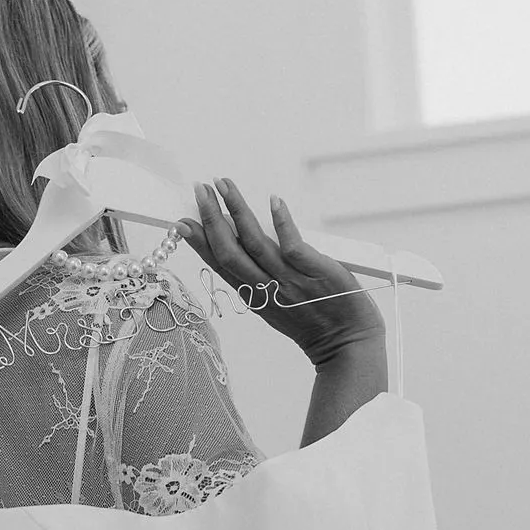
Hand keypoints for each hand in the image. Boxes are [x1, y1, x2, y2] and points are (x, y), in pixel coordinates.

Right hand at [179, 178, 387, 371]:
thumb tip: (243, 242)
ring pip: (255, 243)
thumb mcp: (276, 305)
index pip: (220, 265)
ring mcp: (290, 279)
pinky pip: (293, 244)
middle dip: (210, 219)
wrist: (347, 344)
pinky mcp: (315, 271)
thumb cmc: (314, 321)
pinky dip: (282, 221)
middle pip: (229, 251)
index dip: (199, 243)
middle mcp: (266, 288)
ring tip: (223, 184)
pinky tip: (272, 200)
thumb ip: (259, 278)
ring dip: (237, 211)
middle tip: (199, 189)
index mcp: (254, 296)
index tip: (181, 221)